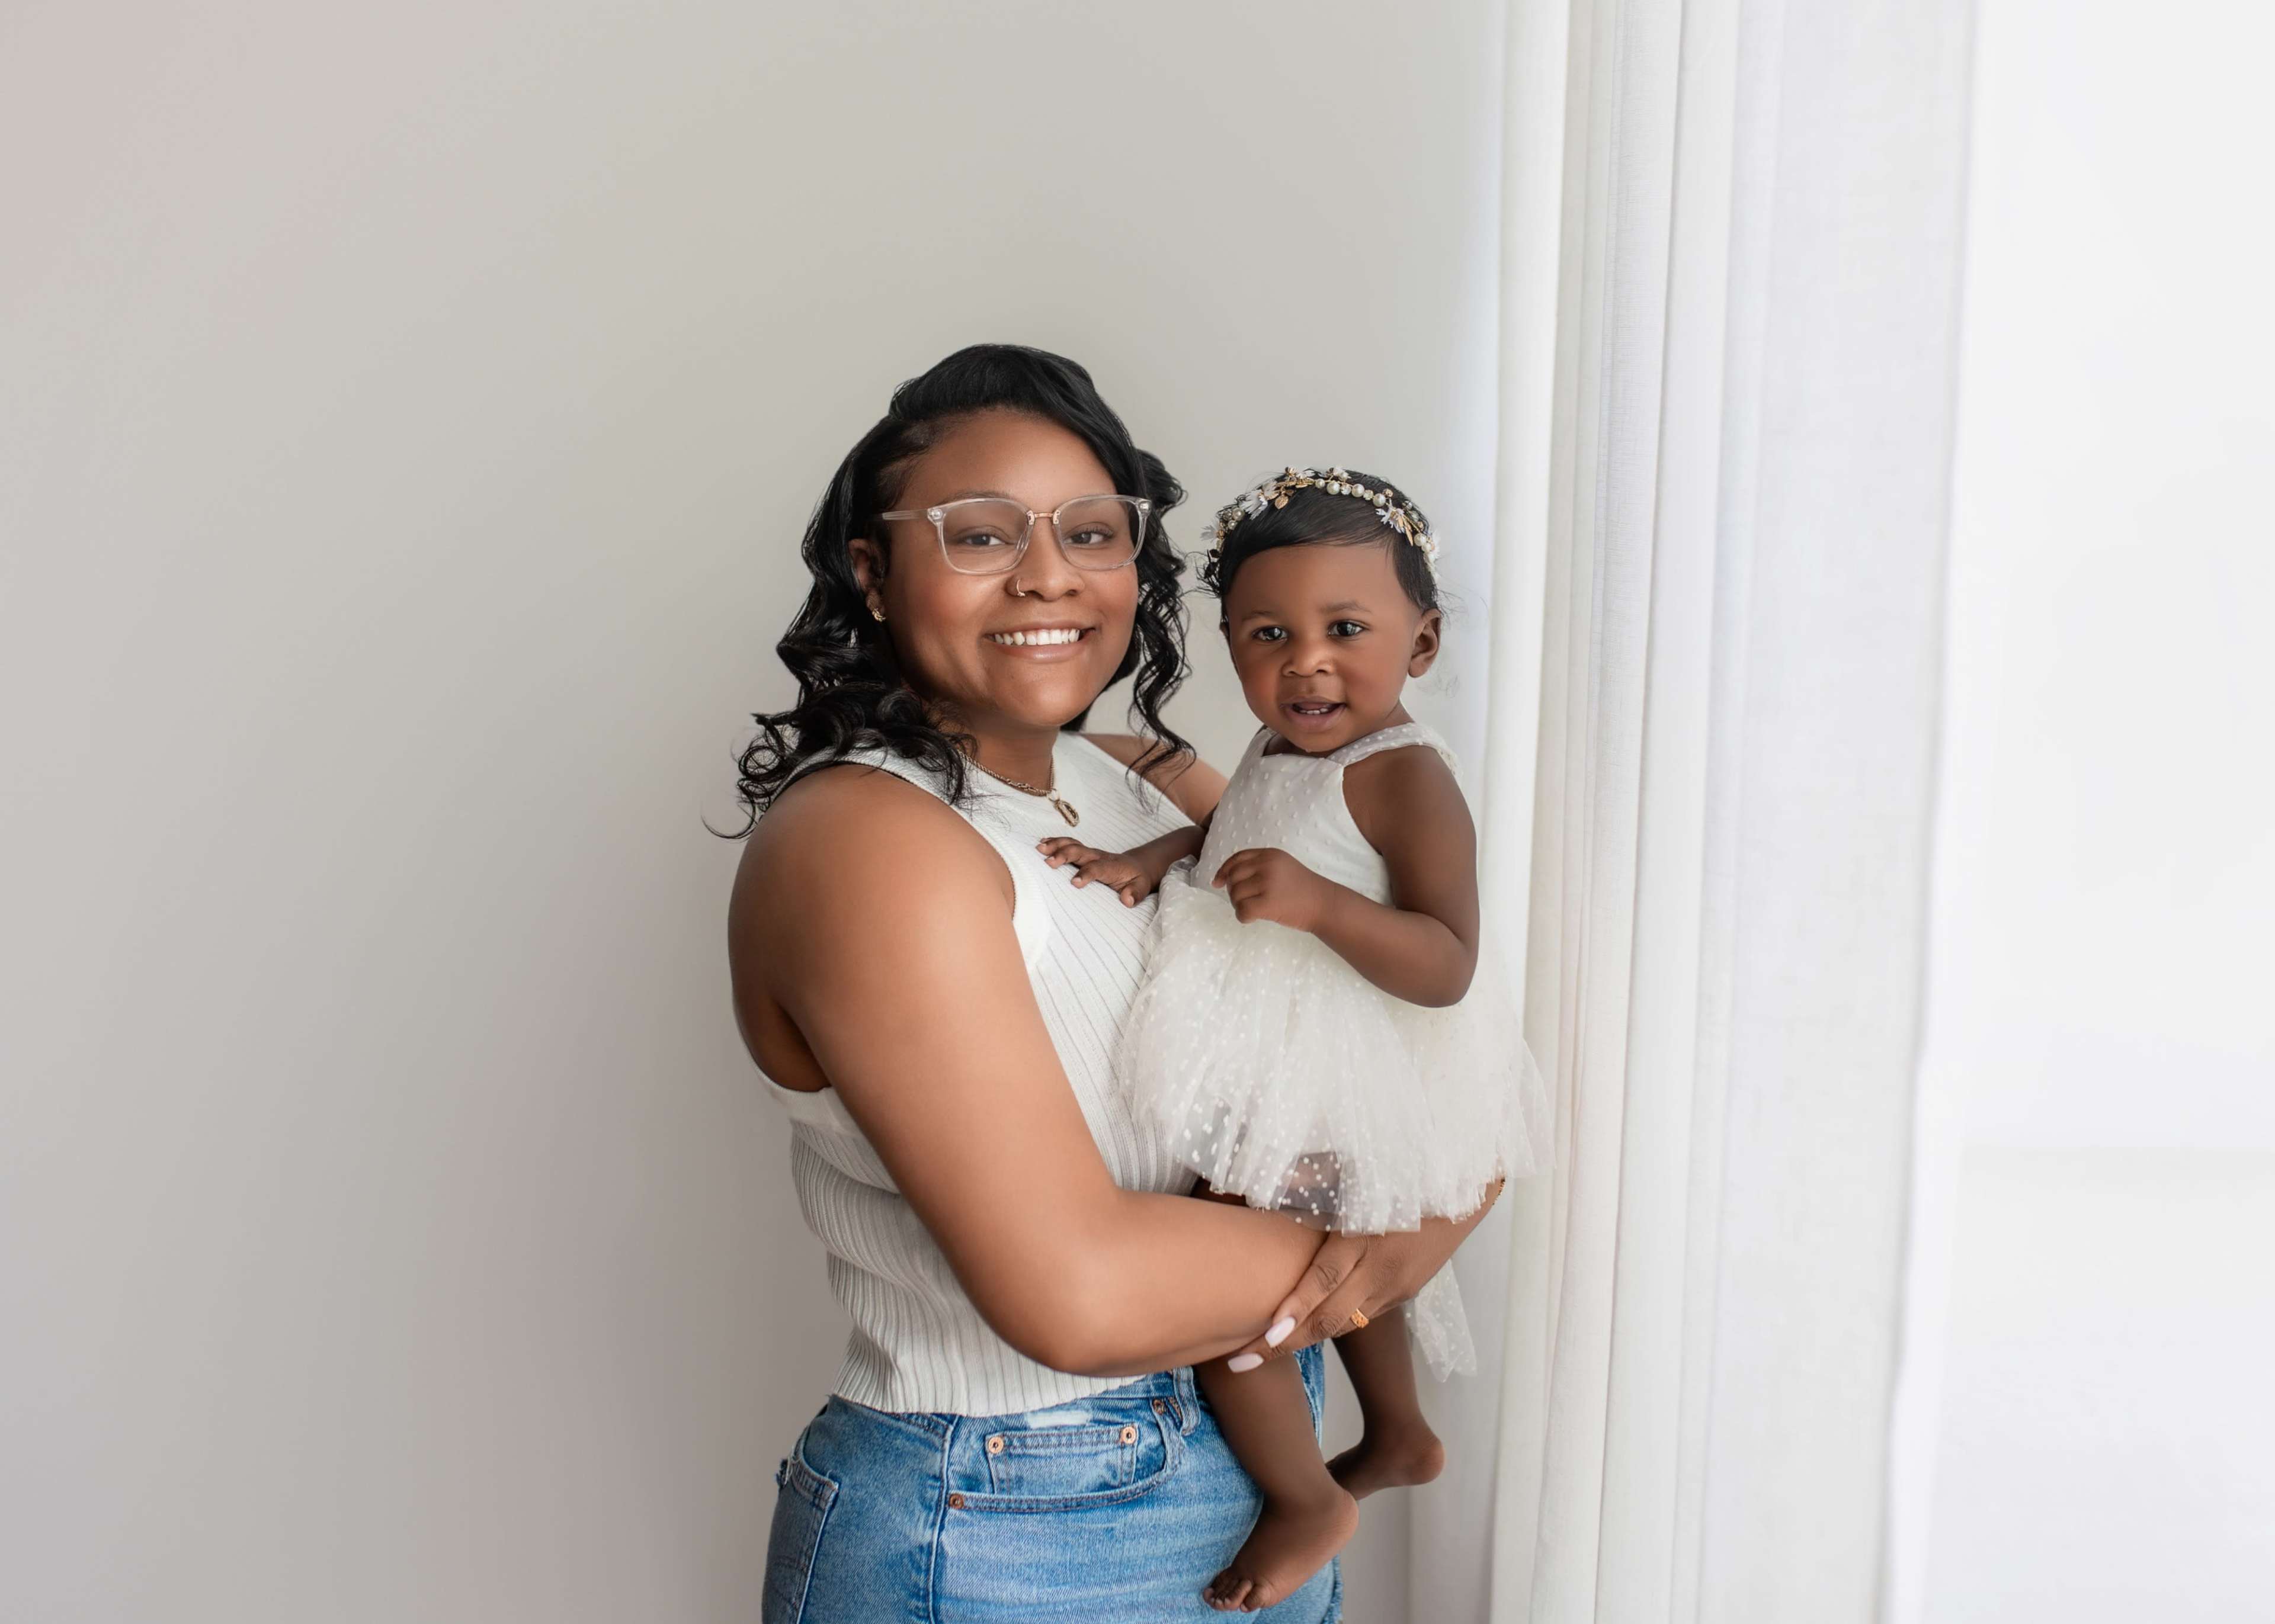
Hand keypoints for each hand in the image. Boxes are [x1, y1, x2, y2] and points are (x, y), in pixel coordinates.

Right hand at [1037, 837, 1155, 906]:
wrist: (1137, 866)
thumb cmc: (1136, 879)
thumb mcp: (1142, 888)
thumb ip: (1135, 894)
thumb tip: (1127, 900)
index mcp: (1112, 867)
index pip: (1097, 868)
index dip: (1086, 874)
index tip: (1074, 883)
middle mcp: (1099, 856)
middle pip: (1080, 851)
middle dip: (1064, 855)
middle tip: (1047, 861)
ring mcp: (1090, 853)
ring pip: (1072, 845)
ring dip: (1056, 845)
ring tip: (1039, 848)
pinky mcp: (1084, 853)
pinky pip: (1069, 845)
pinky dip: (1055, 843)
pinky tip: (1042, 844)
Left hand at [1209, 846, 1332, 931]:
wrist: (1325, 904)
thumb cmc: (1303, 889)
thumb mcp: (1282, 867)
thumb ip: (1260, 866)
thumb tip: (1226, 877)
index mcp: (1270, 854)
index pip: (1237, 858)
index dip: (1224, 871)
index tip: (1217, 883)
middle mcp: (1267, 865)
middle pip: (1233, 877)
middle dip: (1232, 892)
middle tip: (1245, 902)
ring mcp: (1268, 883)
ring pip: (1235, 895)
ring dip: (1239, 905)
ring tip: (1254, 909)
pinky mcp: (1269, 903)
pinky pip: (1242, 911)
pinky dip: (1243, 917)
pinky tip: (1254, 918)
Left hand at [1224, 1181, 1502, 1368]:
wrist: (1467, 1186)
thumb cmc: (1403, 1166)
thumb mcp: (1357, 1169)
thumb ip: (1311, 1180)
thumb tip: (1264, 1183)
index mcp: (1367, 1235)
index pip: (1323, 1281)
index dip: (1293, 1310)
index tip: (1262, 1336)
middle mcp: (1383, 1269)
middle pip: (1331, 1317)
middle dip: (1285, 1343)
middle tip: (1242, 1360)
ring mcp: (1398, 1286)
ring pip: (1347, 1323)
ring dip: (1305, 1339)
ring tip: (1262, 1352)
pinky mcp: (1407, 1291)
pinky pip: (1364, 1314)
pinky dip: (1333, 1323)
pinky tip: (1304, 1330)